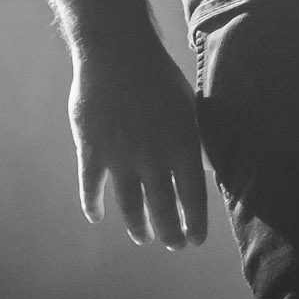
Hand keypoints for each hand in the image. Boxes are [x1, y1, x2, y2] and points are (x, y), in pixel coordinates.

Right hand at [69, 39, 209, 248]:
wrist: (117, 53)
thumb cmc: (159, 76)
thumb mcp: (188, 107)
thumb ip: (194, 141)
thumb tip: (206, 171)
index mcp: (183, 145)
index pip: (194, 196)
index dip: (195, 222)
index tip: (196, 239)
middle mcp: (153, 157)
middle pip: (163, 207)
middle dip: (170, 231)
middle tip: (174, 245)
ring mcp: (120, 157)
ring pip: (130, 204)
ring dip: (138, 225)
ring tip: (144, 237)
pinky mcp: (91, 151)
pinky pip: (91, 187)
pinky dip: (93, 205)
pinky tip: (98, 217)